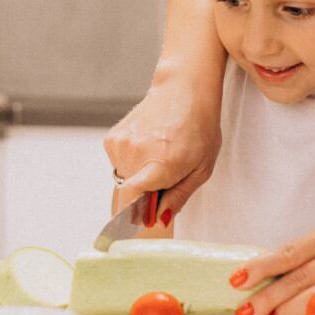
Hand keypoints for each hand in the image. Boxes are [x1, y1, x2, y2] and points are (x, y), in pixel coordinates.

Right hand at [103, 80, 222, 222]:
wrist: (183, 89)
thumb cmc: (199, 127)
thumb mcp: (202, 168)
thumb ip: (178, 197)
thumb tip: (158, 221)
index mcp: (162, 164)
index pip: (132, 201)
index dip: (133, 218)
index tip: (139, 225)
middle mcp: (136, 155)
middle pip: (130, 197)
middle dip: (145, 198)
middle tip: (167, 179)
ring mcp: (120, 145)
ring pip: (124, 181)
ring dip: (139, 179)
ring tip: (159, 157)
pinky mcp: (112, 139)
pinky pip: (119, 166)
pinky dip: (132, 165)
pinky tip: (149, 147)